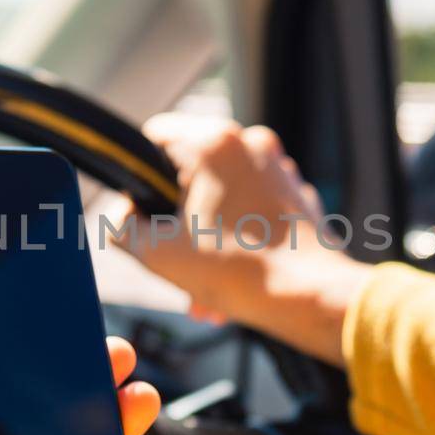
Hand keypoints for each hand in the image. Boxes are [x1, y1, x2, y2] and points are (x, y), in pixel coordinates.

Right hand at [121, 115, 368, 364]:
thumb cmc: (239, 272)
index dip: (139, 175)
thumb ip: (122, 225)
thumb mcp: (156, 253)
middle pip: (190, 171)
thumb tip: (123, 215)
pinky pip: (253, 208)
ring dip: (206, 236)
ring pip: (222, 194)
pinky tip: (235, 278)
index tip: (143, 212)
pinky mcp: (297, 194)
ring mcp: (279, 168)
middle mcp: (251, 143)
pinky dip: (238, 237)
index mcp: (213, 143)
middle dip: (177, 220)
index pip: (154, 136)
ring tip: (204, 287)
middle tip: (174, 261)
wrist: (311, 299)